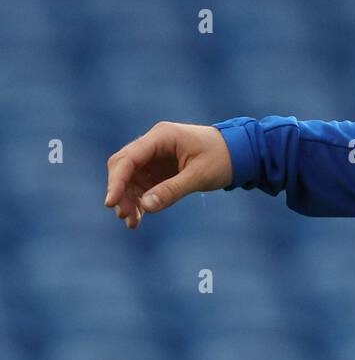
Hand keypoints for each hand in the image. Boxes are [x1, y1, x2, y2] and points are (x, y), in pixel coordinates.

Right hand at [105, 121, 233, 228]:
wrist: (239, 153)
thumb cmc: (222, 158)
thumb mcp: (199, 175)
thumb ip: (172, 190)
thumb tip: (145, 207)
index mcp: (162, 136)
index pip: (129, 158)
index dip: (116, 181)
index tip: (111, 203)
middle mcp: (154, 143)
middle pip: (123, 167)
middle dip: (121, 192)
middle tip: (125, 216)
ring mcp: (154, 156)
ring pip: (129, 178)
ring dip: (128, 199)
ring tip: (132, 223)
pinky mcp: (158, 168)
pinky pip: (141, 184)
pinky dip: (138, 200)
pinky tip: (139, 218)